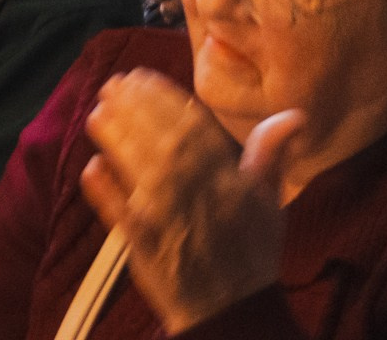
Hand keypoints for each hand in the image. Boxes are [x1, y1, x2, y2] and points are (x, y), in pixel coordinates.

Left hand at [78, 70, 306, 333]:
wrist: (233, 310)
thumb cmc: (251, 252)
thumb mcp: (269, 201)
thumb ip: (271, 153)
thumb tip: (294, 114)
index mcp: (222, 173)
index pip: (188, 121)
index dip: (160, 95)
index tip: (140, 77)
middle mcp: (191, 186)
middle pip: (155, 134)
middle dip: (130, 105)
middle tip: (112, 85)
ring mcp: (162, 213)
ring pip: (132, 162)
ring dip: (112, 135)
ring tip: (98, 114)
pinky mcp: (138, 240)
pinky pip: (114, 207)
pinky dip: (102, 186)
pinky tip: (92, 166)